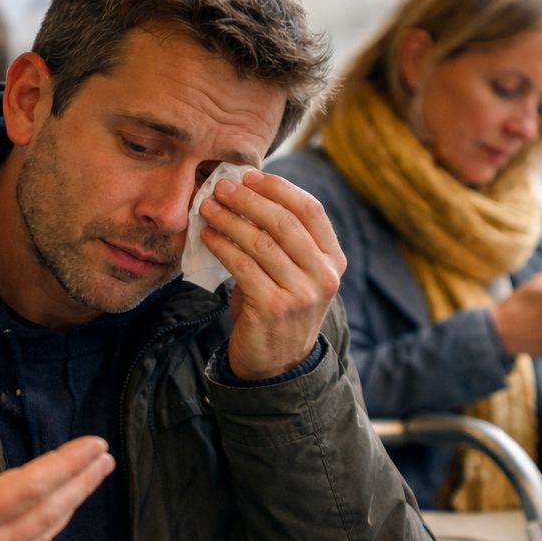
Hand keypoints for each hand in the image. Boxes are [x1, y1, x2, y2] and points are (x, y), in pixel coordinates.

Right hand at [0, 411, 113, 540]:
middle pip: (44, 513)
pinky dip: (45, 535)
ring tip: (89, 483)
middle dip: (78, 482)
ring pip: (38, 538)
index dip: (63, 464)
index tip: (92, 444)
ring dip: (68, 507)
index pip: (26, 488)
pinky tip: (50, 525)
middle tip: (105, 457)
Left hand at [200, 170, 345, 378]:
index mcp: (334, 260)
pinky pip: (242, 265)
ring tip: (207, 207)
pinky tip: (207, 236)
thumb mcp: (293, 272)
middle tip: (221, 187)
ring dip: (230, 219)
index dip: (278, 188)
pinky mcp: (274, 307)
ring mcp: (301, 293)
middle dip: (248, 199)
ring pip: (261, 242)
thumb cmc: (279, 307)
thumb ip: (281, 238)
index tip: (249, 176)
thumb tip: (245, 193)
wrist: (277, 364)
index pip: (311, 210)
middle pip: (285, 222)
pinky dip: (222, 246)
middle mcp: (324, 275)